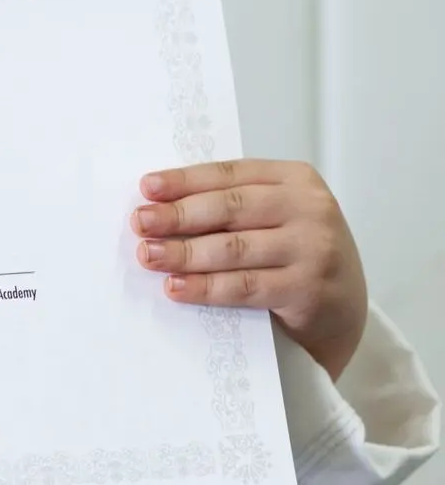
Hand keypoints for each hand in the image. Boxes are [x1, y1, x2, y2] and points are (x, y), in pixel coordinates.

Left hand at [131, 160, 368, 380]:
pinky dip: (206, 287)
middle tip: (141, 222)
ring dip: (185, 253)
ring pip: (234, 248)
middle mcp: (309, 208)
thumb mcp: (278, 218)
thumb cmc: (297, 256)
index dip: (186, 180)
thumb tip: (162, 207)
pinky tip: (177, 287)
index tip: (147, 188)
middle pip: (230, 207)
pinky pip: (245, 286)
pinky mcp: (307, 289)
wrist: (343, 310)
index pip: (231, 174)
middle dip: (179, 215)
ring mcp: (312, 248)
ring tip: (149, 255)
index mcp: (296, 179)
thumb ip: (235, 207)